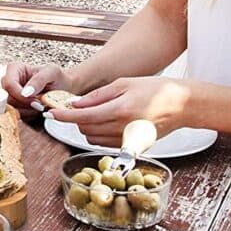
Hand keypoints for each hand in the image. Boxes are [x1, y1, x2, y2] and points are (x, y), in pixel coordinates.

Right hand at [1, 62, 75, 115]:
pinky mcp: (14, 104)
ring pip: (10, 108)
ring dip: (26, 111)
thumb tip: (25, 92)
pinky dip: (27, 115)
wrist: (62, 87)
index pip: (9, 84)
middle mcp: (9, 81)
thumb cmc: (56, 77)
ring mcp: (10, 93)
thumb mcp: (52, 73)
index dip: (20, 95)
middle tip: (40, 106)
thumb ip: (39, 80)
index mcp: (14, 69)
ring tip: (40, 107)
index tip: (36, 102)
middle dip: (24, 105)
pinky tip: (36, 111)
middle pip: (7, 97)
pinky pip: (15, 114)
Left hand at [48, 76, 191, 145]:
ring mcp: (128, 141)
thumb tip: (75, 104)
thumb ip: (98, 95)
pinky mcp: (133, 147)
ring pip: (93, 139)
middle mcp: (123, 128)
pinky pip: (105, 144)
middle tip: (72, 108)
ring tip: (89, 113)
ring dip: (85, 128)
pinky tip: (101, 122)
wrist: (181, 105)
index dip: (64, 117)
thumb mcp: (124, 84)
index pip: (83, 117)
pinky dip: (97, 134)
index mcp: (119, 110)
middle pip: (85, 130)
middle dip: (74, 120)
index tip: (50, 114)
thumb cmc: (153, 89)